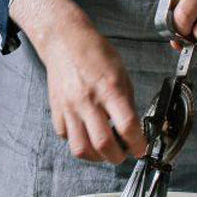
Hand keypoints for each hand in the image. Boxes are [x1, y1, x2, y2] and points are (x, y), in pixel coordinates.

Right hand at [39, 6, 146, 163]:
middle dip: (119, 157)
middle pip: (103, 144)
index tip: (141, 148)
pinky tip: (85, 133)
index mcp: (109, 88)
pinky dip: (77, 141)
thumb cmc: (95, 53)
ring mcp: (69, 106)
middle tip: (124, 153)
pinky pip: (65, 136)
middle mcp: (88, 100)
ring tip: (104, 150)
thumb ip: (126, 102)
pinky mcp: (56, 109)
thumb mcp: (121, 73)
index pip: (127, 126)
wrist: (64, 40)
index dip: (138, 144)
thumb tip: (133, 128)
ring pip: (81, 148)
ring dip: (96, 156)